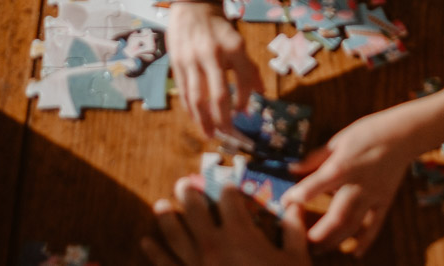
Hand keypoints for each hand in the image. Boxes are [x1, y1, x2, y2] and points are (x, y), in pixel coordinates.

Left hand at [142, 176, 309, 265]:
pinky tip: (146, 242)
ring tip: (160, 206)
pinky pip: (166, 265)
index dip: (229, 188)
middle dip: (188, 193)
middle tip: (182, 184)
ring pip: (175, 234)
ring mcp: (197, 264)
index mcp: (240, 234)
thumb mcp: (296, 259)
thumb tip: (295, 206)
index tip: (228, 186)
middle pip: (195, 209)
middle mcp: (214, 244)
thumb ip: (294, 230)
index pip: (229, 199)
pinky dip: (155, 253)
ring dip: (166, 218)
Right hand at [167, 4, 263, 136]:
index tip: (244, 112)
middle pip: (218, 95)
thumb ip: (248, 68)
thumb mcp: (238, 42)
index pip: (243, 80)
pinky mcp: (176, 63)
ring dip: (204, 119)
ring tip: (210, 134)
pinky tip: (196, 118)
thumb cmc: (219, 28)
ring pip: (197, 97)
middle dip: (223, 119)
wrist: (192, 6)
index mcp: (233, 47)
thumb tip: (261, 92)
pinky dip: (190, 108)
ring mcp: (191, 59)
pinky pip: (184, 91)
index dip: (245, 99)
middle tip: (228, 133)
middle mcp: (212, 54)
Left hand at [279, 106, 419, 254]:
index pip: (316, 185)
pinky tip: (355, 253)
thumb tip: (293, 169)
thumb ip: (315, 159)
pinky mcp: (385, 201)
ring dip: (336, 241)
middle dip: (319, 234)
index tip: (285, 203)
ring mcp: (373, 196)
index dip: (299, 195)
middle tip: (302, 244)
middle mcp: (357, 185)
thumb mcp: (338, 140)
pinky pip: (375, 225)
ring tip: (319, 250)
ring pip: (354, 225)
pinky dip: (366, 241)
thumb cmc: (367, 133)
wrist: (402, 135)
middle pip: (337, 216)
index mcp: (342, 166)